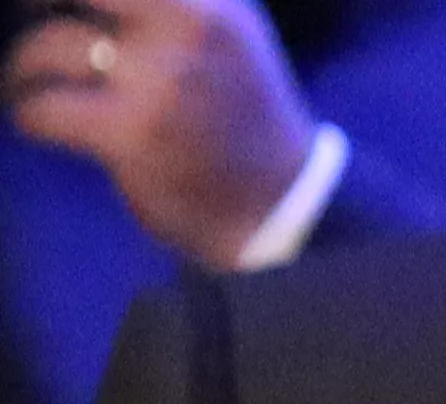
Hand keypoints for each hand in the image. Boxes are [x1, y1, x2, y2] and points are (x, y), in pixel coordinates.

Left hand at [5, 0, 315, 271]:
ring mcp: (158, 80)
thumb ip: (175, 6)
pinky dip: (31, 114)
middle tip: (31, 27)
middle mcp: (187, 29)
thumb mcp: (228, 37)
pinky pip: (43, 108)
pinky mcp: (130, 132)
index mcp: (212, 4)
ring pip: (47, 49)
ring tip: (26, 84)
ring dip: (24, 70)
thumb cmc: (244, 119)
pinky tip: (39, 122)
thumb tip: (93, 3)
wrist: (284, 207)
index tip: (51, 4)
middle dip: (34, 7)